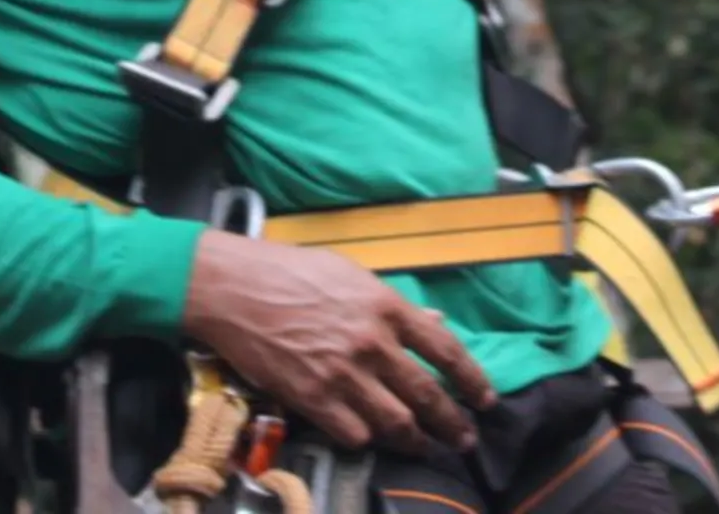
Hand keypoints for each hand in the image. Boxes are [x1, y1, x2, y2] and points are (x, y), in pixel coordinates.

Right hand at [181, 230, 497, 456]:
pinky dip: (367, 440)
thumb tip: (435, 324)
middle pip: (427, 395)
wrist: (234, 288)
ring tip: (424, 447)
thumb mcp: (350, 274)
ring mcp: (342, 375)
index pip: (445, 349)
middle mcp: (372, 344)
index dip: (471, 379)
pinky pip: (353, 433)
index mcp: (386, 307)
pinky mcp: (311, 399)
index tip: (484, 399)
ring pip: (394, 422)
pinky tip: (371, 439)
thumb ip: (394, 304)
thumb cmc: (290, 271)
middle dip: (452, 423)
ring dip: (415, 440)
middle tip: (464, 439)